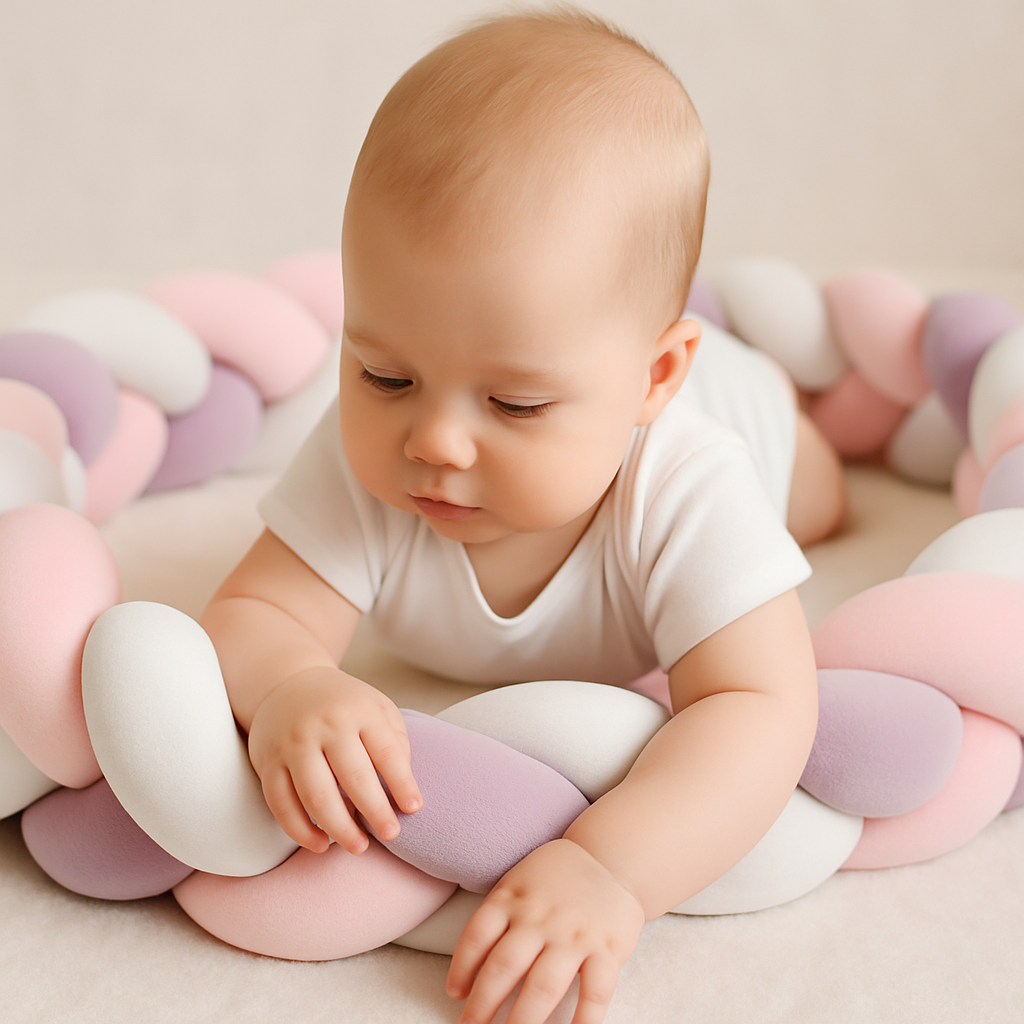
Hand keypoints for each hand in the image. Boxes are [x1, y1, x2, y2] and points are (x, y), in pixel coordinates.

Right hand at [247, 666, 421, 853]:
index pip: (387, 751)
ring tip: (359, 846)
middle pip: (354, 778)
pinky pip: (282, 806)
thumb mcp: (377, 708)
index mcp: (359, 710)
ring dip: (340, 829)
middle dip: (376, 812)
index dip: (402, 783)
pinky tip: (322, 844)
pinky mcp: (268, 763)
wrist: (287, 683)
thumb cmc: (344, 705)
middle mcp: (325, 724)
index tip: (414, 809)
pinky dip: (301, 831)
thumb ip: (395, 741)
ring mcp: (293, 744)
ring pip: (317, 797)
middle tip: (391, 835)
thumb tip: (402, 788)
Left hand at [447, 839, 644, 1023]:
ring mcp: (574, 934)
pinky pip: (595, 992)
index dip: (462, 968)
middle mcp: (540, 917)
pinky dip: (584, 1021)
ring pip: (543, 986)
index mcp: (513, 897)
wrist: (609, 858)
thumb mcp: (518, 883)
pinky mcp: (607, 949)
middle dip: (483, 1005)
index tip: (455, 994)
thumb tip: (467, 971)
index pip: (477, 936)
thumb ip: (496, 917)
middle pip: (504, 967)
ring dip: (523, 1021)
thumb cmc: (553, 878)